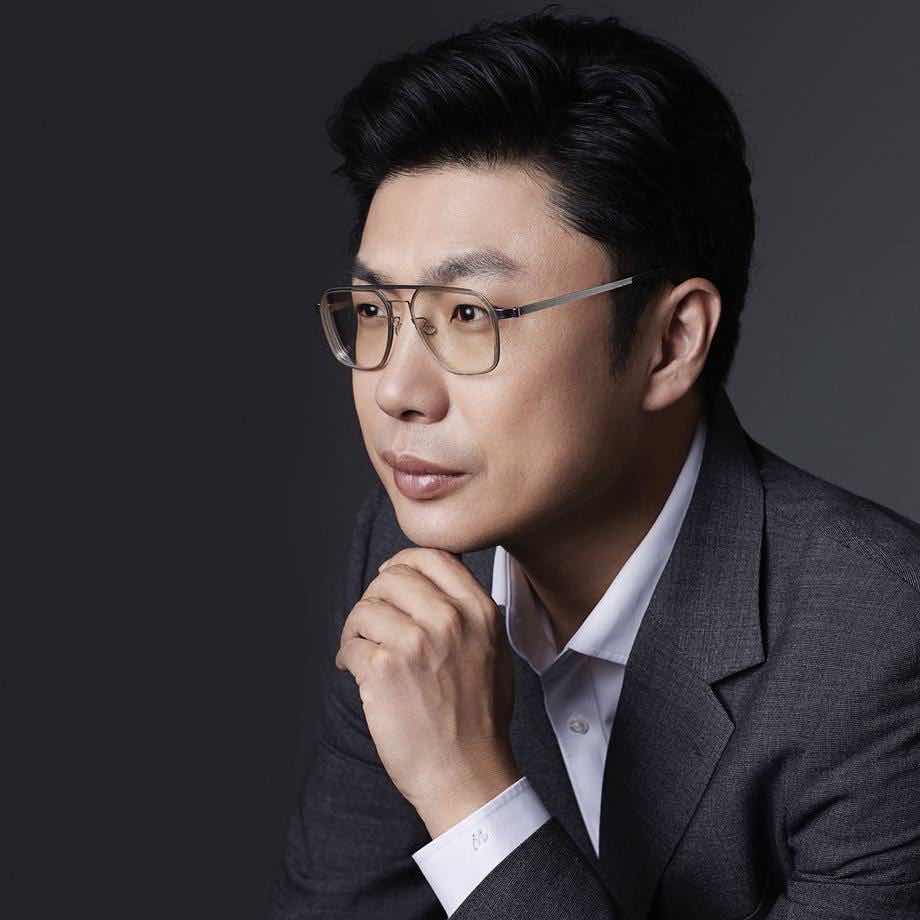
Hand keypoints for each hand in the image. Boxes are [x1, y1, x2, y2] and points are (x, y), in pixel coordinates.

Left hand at [334, 547, 520, 833]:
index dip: (403, 565)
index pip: (431, 556)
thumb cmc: (479, 719)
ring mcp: (414, 643)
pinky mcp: (383, 670)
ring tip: (362, 651)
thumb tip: (435, 581)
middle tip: (372, 624)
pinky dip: (347, 656)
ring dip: (357, 629)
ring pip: (365, 608)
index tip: (391, 580)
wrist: (467, 774)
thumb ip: (469, 612)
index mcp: (478, 611)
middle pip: (391, 578)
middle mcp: (449, 619)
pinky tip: (356, 672)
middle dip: (375, 599)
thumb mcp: (494, 650)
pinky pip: (350, 643)